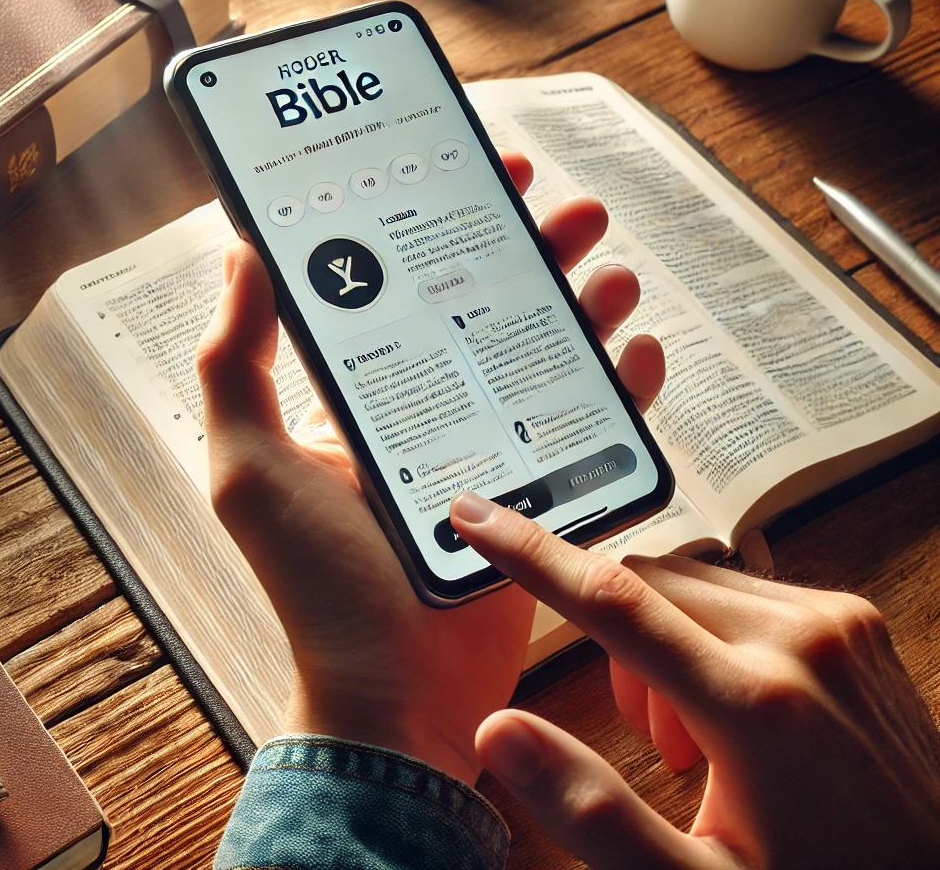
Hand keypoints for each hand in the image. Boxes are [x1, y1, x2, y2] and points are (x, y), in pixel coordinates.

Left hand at [196, 150, 664, 784]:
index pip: (410, 287)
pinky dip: (622, 387)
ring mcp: (491, 449)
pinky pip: (592, 426)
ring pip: (550, 356)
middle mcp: (429, 411)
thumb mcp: (252, 468)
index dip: (448, 226)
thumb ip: (238, 364)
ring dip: (585, 307)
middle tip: (573, 212)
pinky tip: (639, 352)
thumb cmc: (318, 587)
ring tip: (614, 273)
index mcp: (365, 395)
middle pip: (493, 309)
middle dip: (535, 253)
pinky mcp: (542, 493)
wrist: (395, 696)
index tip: (483, 175)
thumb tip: (242, 255)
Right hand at [452, 498, 939, 866]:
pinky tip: (743, 708)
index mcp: (756, 706)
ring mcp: (837, 619)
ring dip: (663, 640)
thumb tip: (499, 730)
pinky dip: (710, 632)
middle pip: (646, 584)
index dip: (530, 554)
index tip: (473, 516)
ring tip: (704, 737)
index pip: (612, 603)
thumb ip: (594, 812)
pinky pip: (739, 588)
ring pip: (688, 582)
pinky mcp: (854, 616)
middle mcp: (802, 638)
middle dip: (618, 645)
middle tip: (659, 743)